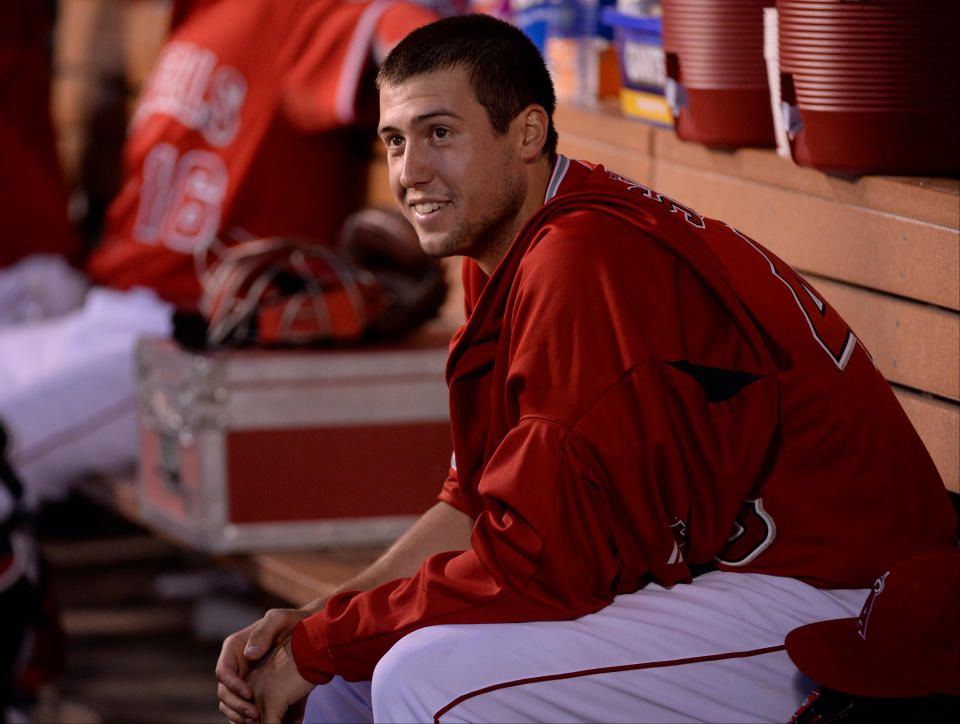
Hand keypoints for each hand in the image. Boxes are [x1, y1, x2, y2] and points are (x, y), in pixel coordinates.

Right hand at [216, 608, 308, 722]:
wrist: (315, 635)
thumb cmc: (294, 622)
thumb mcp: (279, 619)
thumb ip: (264, 632)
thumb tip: (249, 655)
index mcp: (236, 650)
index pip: (223, 672)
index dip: (232, 686)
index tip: (249, 693)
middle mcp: (238, 669)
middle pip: (225, 695)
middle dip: (237, 707)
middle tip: (255, 715)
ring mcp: (248, 684)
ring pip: (235, 709)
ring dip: (243, 719)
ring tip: (261, 722)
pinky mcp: (263, 697)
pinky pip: (255, 715)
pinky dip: (261, 722)